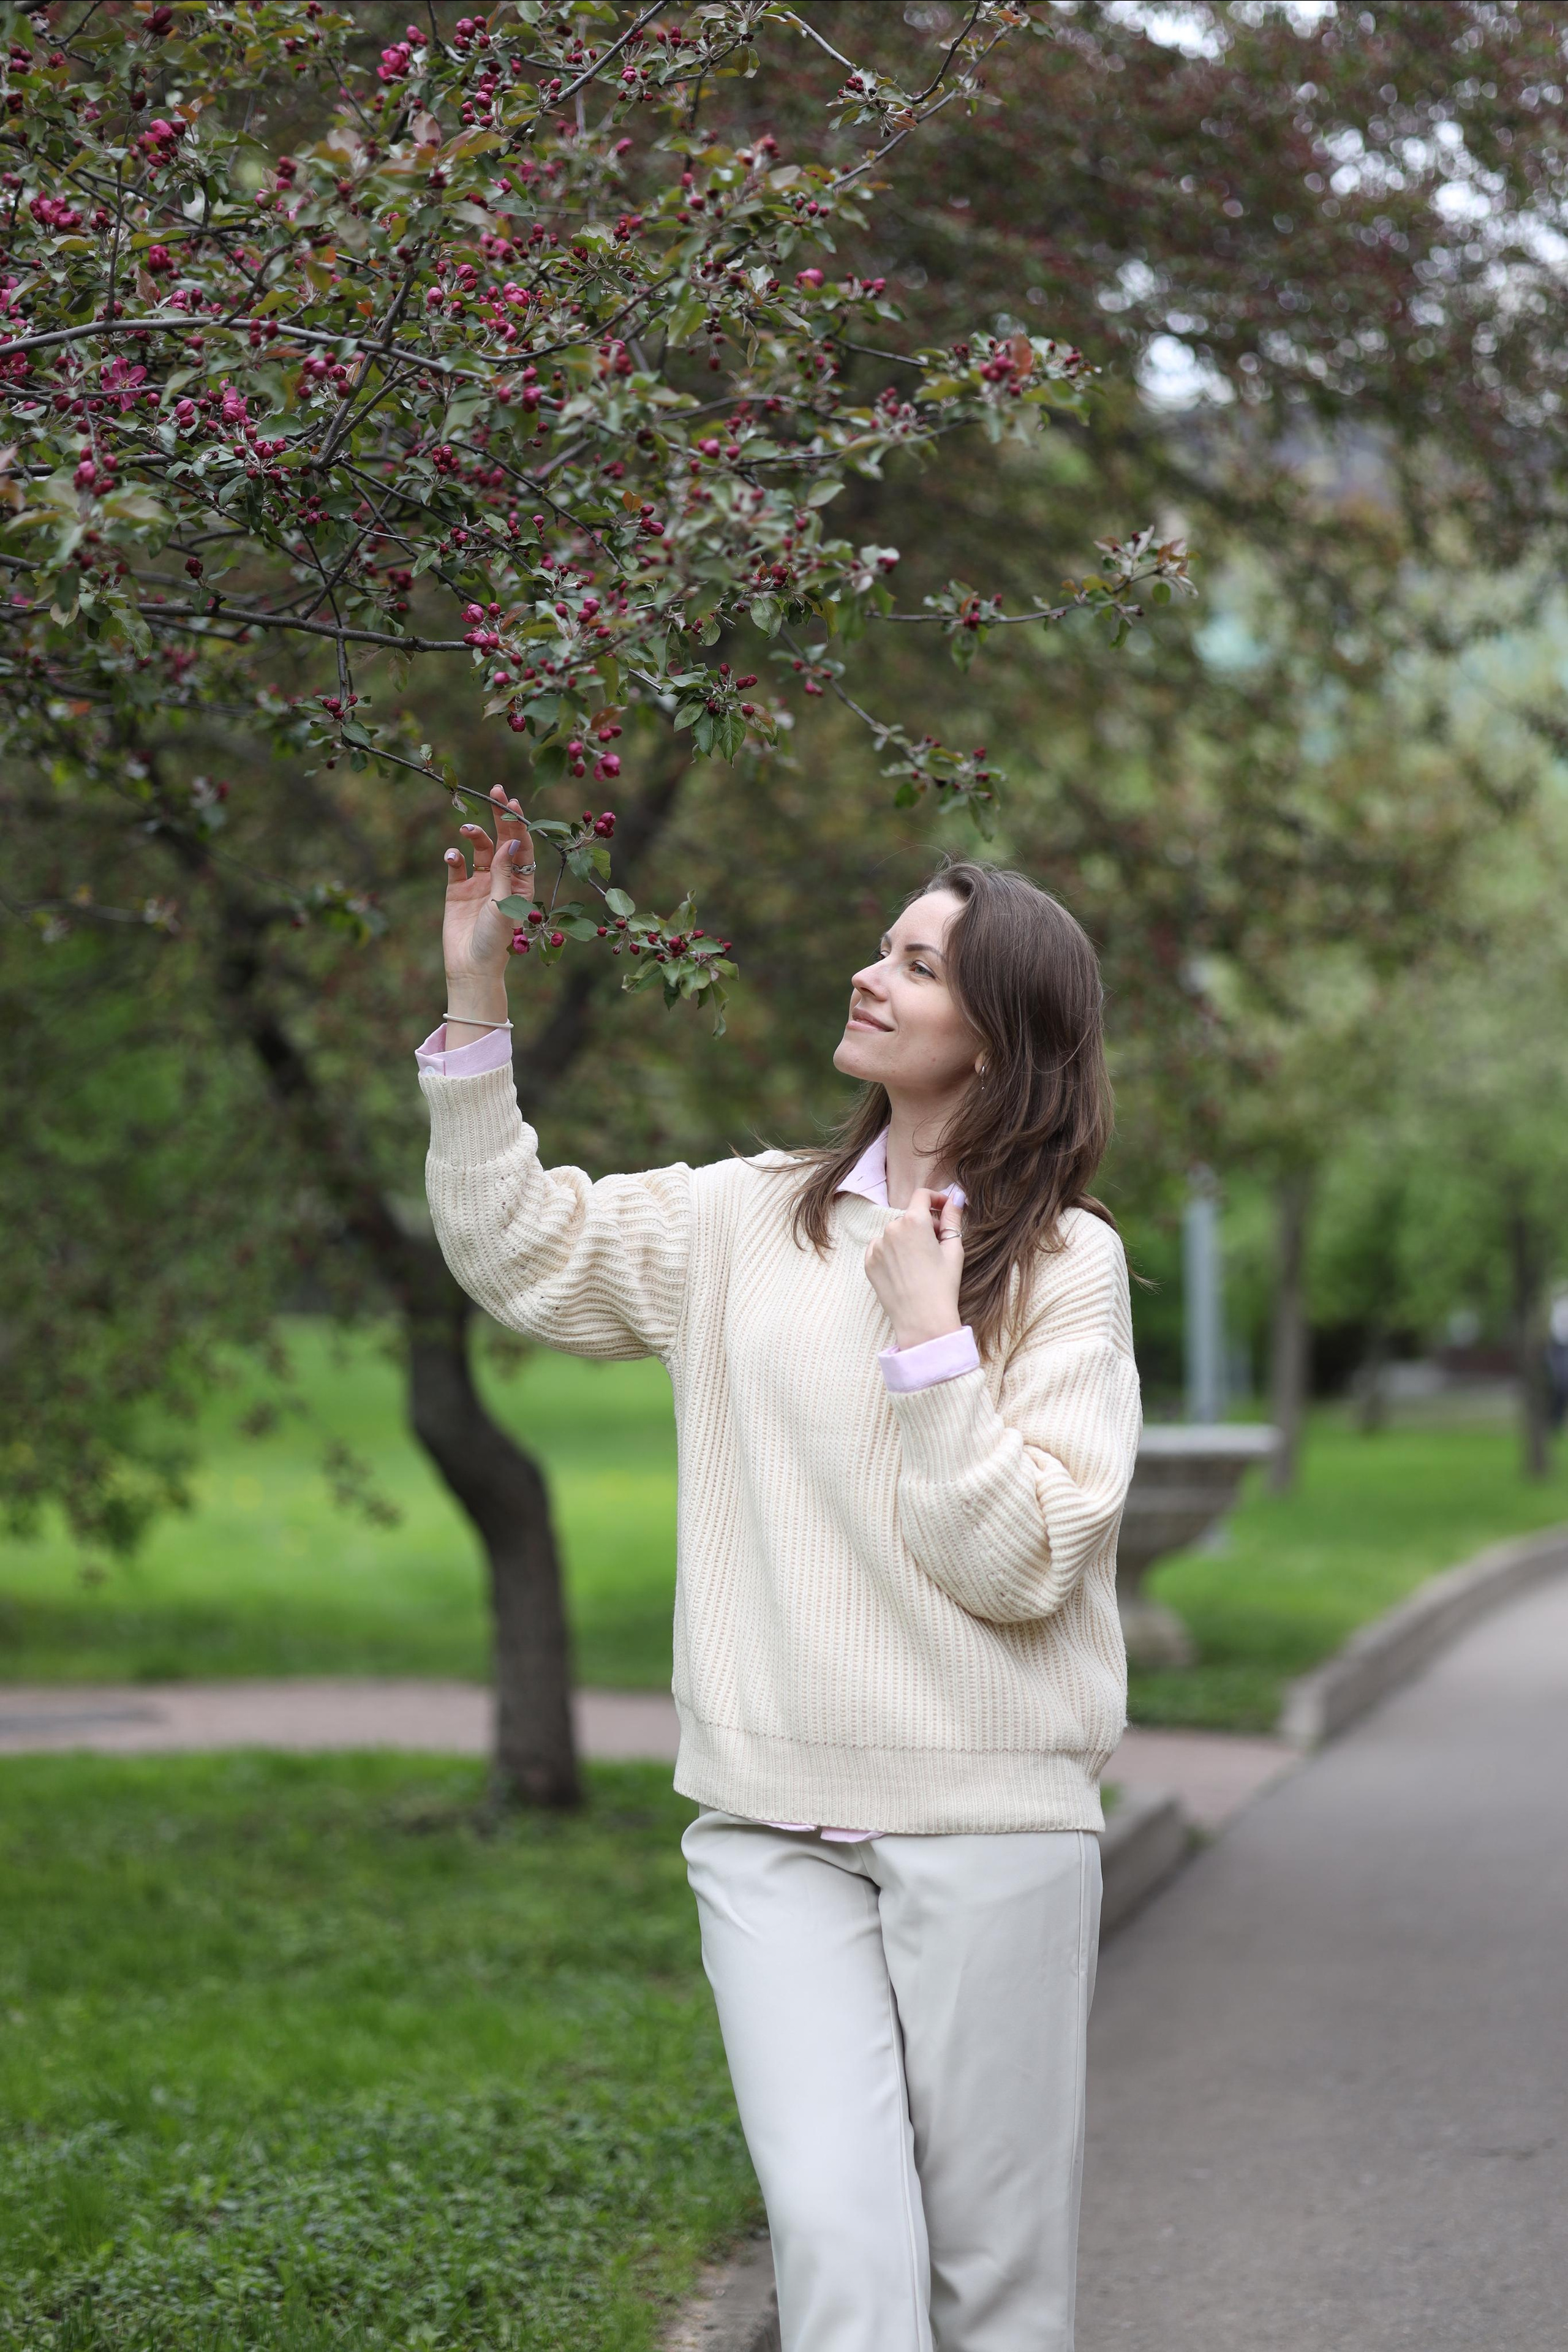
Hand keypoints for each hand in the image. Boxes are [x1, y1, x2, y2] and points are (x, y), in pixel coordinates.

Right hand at [441, 785, 533, 1022]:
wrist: (470, 968)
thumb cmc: (494, 942)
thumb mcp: (503, 904)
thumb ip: (504, 871)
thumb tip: (511, 840)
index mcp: (521, 884)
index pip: (522, 847)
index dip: (518, 824)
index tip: (511, 801)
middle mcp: (502, 881)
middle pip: (502, 841)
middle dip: (499, 817)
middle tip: (494, 791)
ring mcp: (479, 884)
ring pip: (479, 849)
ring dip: (475, 835)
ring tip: (466, 830)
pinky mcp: (457, 891)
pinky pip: (457, 865)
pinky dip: (454, 856)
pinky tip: (452, 856)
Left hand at [863, 1188, 964, 1350]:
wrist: (922, 1321)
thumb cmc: (943, 1285)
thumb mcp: (953, 1249)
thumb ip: (952, 1218)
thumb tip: (956, 1196)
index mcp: (913, 1221)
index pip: (921, 1195)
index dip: (935, 1198)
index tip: (944, 1208)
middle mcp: (891, 1229)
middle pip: (909, 1216)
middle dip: (924, 1224)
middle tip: (938, 1244)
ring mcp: (877, 1246)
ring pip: (895, 1233)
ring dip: (907, 1239)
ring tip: (921, 1262)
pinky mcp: (869, 1262)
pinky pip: (881, 1248)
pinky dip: (892, 1252)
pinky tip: (905, 1270)